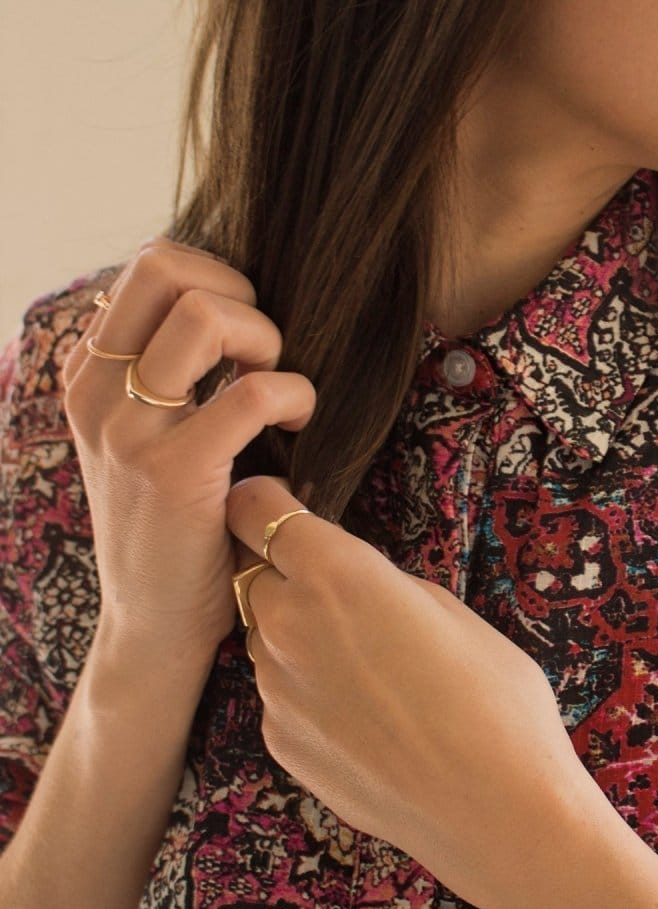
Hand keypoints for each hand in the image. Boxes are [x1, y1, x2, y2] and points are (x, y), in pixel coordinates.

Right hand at [60, 235, 314, 659]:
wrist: (154, 623)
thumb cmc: (173, 530)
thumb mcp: (150, 442)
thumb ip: (170, 379)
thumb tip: (238, 317)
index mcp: (89, 376)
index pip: (148, 268)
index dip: (218, 280)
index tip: (246, 338)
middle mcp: (97, 392)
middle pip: (167, 267)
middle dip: (240, 294)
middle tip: (264, 353)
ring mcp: (130, 430)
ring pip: (206, 317)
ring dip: (267, 340)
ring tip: (279, 389)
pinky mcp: (177, 470)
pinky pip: (253, 393)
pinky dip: (294, 395)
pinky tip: (299, 423)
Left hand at [225, 474, 600, 908]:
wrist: (496, 811)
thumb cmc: (498, 703)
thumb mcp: (452, 612)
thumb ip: (385, 586)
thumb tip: (358, 585)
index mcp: (336, 575)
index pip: (254, 507)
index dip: (264, 501)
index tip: (282, 507)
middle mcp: (287, 625)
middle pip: (254, 573)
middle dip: (286, 574)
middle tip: (345, 598)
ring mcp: (276, 691)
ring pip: (266, 637)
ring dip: (297, 635)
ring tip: (367, 668)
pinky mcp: (280, 743)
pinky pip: (280, 695)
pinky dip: (306, 692)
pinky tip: (364, 717)